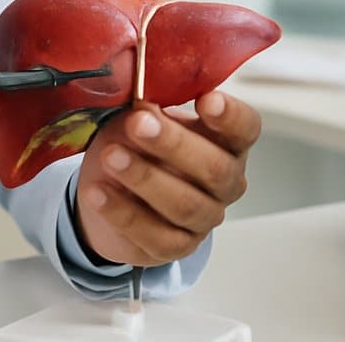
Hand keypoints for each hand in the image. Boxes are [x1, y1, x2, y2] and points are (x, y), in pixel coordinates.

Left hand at [74, 90, 259, 265]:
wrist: (114, 191)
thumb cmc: (139, 144)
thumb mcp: (142, 115)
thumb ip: (147, 107)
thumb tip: (139, 96)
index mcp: (228, 141)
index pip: (245, 128)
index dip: (230, 116)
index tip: (206, 99)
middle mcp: (226, 182)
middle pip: (215, 168)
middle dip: (174, 144)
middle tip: (138, 123)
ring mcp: (204, 218)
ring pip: (185, 205)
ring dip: (145, 178)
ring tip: (110, 157)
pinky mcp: (176, 247)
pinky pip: (155, 235)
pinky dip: (123, 213)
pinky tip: (98, 192)